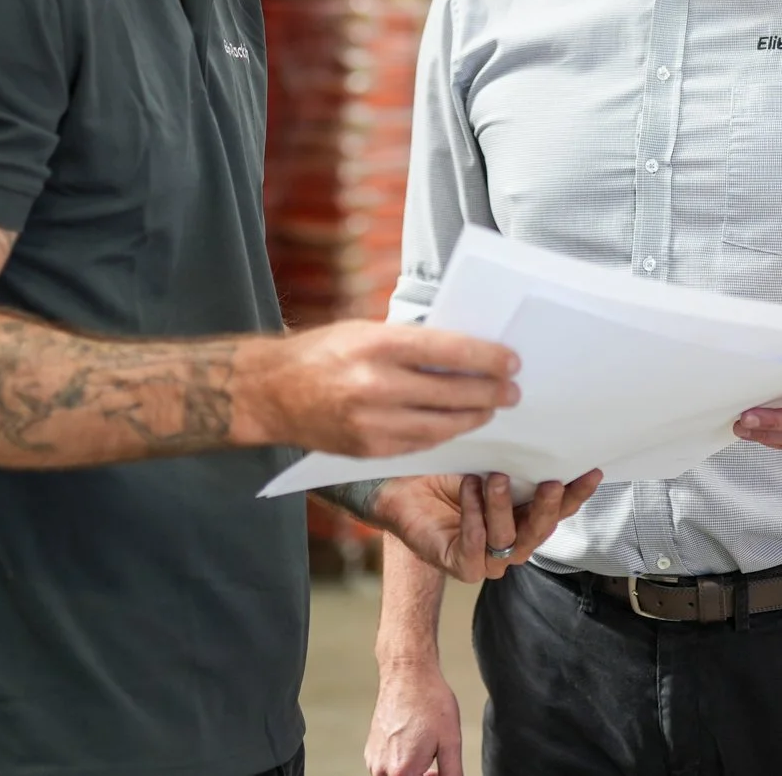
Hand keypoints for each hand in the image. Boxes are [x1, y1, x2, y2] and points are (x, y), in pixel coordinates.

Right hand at [231, 323, 518, 457]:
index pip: (448, 352)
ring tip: (491, 409)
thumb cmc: (323, 352)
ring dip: (472, 418)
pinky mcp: (367, 450)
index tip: (512, 361)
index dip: (486, 358)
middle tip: (512, 391)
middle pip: (450, 393)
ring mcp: (371, 423)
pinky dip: (442, 434)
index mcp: (378, 345)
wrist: (269, 391)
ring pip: (440, 425)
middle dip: (488, 393)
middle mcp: (375, 385)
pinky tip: (457, 425)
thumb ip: (411, 343)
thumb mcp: (366, 331)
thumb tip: (465, 353)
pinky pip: (418, 444)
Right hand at [366, 658, 463, 775]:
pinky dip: (400, 766)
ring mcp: (373, 760)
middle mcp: (382, 770)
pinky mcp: (370, 751)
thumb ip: (452, 774)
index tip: (438, 772)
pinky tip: (412, 746)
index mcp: (402, 772)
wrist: (408, 674)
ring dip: (410, 775)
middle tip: (435, 766)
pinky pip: (386, 769)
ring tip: (425, 753)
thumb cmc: (429, 702)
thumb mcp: (451, 742)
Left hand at [372, 469, 602, 583]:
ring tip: (496, 478)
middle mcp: (512, 542)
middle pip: (540, 531)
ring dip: (503, 508)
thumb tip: (547, 432)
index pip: (560, 510)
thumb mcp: (489, 461)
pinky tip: (469, 491)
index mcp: (525, 517)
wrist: (401, 486)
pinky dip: (474, 520)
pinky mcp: (460, 566)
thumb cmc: (447, 474)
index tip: (591, 471)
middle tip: (549, 482)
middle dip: (546, 507)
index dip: (577, 494)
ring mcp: (487, 559)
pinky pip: (475, 550)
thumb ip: (518, 459)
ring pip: (508, 541)